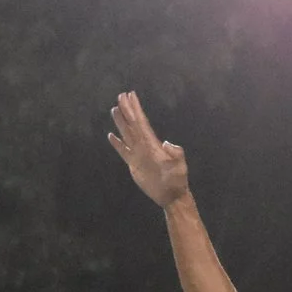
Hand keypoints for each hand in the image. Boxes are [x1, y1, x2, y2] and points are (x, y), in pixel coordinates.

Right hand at [108, 90, 190, 207]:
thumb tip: (167, 143)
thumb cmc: (177, 180)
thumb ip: (175, 153)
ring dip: (121, 122)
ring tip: (114, 109)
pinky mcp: (134, 164)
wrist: (171, 195)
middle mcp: (144, 146)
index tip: (131, 96)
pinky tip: (111, 135)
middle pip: (133, 124)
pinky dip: (117, 144)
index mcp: (153, 144)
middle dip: (127, 110)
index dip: (136, 109)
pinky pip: (123, 151)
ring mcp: (138, 154)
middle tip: (121, 96)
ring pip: (127, 134)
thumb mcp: (180, 166)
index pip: (142, 123)